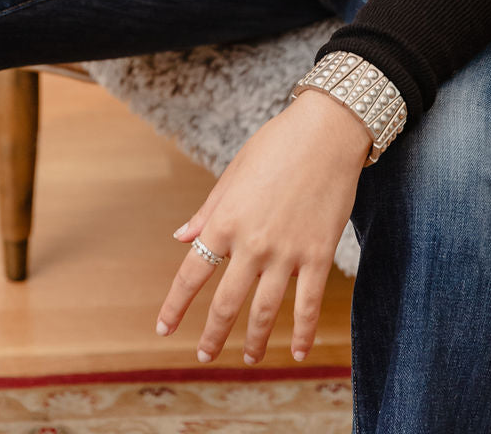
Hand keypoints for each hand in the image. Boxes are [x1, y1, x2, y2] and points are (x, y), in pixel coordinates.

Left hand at [156, 89, 371, 365]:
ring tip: (248, 358)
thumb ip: (208, 211)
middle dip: (212, 335)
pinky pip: (307, 305)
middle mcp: (251, 243)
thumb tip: (181, 239)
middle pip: (225, 303)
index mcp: (225, 221)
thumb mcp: (234, 173)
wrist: (327, 131)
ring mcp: (286, 253)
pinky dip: (302, 333)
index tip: (164, 328)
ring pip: (264, 312)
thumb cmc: (277, 145)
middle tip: (204, 355)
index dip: (175, 305)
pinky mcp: (318, 256)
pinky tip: (297, 352)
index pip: (191, 274)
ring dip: (254, 341)